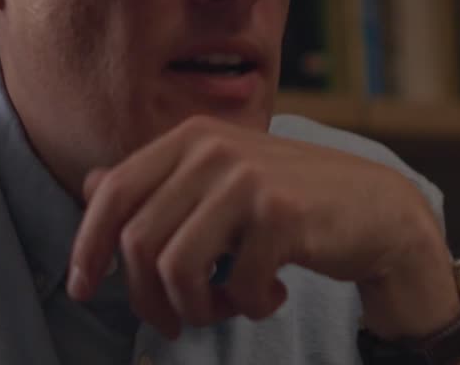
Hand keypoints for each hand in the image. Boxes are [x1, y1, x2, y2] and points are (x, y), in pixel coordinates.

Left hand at [66, 116, 459, 339]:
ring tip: (223, 308)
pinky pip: (235, 286)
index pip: (113, 193)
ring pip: (176, 269)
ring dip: (196, 308)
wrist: (377, 210)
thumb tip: (89, 185)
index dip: (88, 245)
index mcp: (189, 137)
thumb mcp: (218, 180)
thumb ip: (157, 182)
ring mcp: (247, 180)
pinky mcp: (282, 215)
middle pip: (139, 242)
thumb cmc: (288, 201)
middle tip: (173, 322)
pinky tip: (271, 296)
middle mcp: (212, 149)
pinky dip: (248, 307)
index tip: (82, 288)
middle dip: (147, 299)